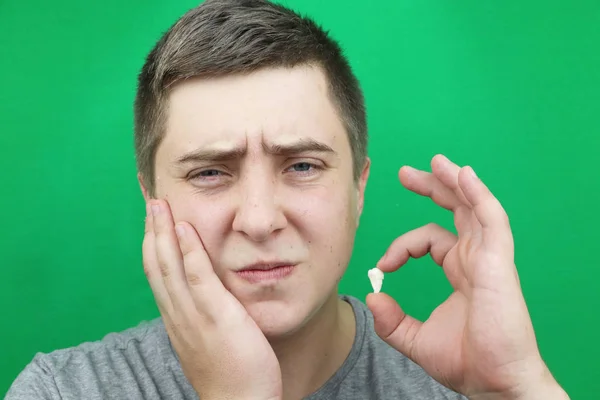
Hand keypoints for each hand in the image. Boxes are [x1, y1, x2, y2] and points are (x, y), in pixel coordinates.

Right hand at [143, 199, 281, 399]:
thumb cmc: (231, 372)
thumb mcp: (208, 338)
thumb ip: (202, 314)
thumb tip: (203, 294)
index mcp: (176, 317)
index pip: (157, 273)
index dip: (152, 243)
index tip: (153, 219)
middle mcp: (178, 314)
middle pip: (156, 265)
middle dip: (152, 231)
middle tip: (151, 199)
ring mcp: (194, 316)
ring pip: (169, 267)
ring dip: (163, 233)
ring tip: (160, 204)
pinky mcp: (217, 317)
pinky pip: (198, 279)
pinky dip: (188, 253)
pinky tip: (185, 230)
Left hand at [366, 155, 567, 398]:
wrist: (492, 382)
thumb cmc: (466, 361)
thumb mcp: (415, 338)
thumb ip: (391, 319)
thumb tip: (371, 297)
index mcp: (459, 269)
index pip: (429, 238)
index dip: (402, 245)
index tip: (383, 264)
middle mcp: (475, 257)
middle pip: (454, 210)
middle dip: (431, 187)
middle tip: (405, 172)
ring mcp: (489, 257)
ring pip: (473, 206)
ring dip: (454, 181)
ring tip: (436, 161)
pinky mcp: (499, 261)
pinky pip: (491, 218)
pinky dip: (478, 195)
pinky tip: (462, 175)